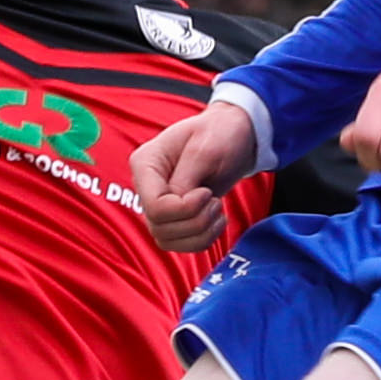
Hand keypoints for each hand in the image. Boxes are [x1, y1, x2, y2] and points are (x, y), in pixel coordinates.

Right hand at [133, 103, 260, 252]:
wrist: (235, 137)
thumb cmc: (220, 134)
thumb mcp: (205, 148)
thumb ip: (186, 176)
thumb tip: (177, 203)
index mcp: (145, 164)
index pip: (154, 206)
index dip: (184, 209)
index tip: (207, 192)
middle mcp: (146, 187)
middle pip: (160, 228)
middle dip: (196, 222)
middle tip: (215, 201)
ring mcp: (157, 205)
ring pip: (167, 241)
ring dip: (201, 233)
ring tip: (218, 210)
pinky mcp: (172, 218)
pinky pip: (180, 245)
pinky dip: (203, 239)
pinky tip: (216, 220)